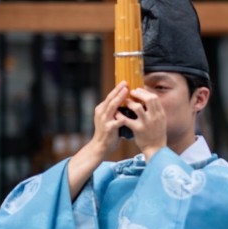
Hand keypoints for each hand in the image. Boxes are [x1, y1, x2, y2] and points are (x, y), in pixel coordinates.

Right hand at [67, 83, 129, 199]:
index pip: (110, 97)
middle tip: (126, 83)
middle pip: (110, 99)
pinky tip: (125, 116)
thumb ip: (116, 110)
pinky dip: (120, 119)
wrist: (101, 146)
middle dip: (118, 90)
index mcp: (102, 109)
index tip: (125, 82)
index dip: (117, 89)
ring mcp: (104, 120)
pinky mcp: (108, 129)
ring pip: (112, 107)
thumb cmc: (109, 132)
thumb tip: (126, 101)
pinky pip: (114, 123)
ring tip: (125, 92)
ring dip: (119, 99)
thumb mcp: (111, 118)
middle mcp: (102, 113)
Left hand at [121, 87, 166, 161]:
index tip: (138, 90)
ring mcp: (147, 123)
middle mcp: (155, 117)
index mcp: (161, 114)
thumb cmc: (157, 134)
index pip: (154, 97)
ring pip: (137, 108)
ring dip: (129, 103)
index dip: (145, 92)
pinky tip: (117, 114)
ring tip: (126, 102)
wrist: (156, 149)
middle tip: (131, 93)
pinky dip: (121, 116)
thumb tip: (147, 98)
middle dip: (138, 94)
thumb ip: (155, 110)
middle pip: (148, 99)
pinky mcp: (138, 130)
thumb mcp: (161, 121)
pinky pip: (127, 120)